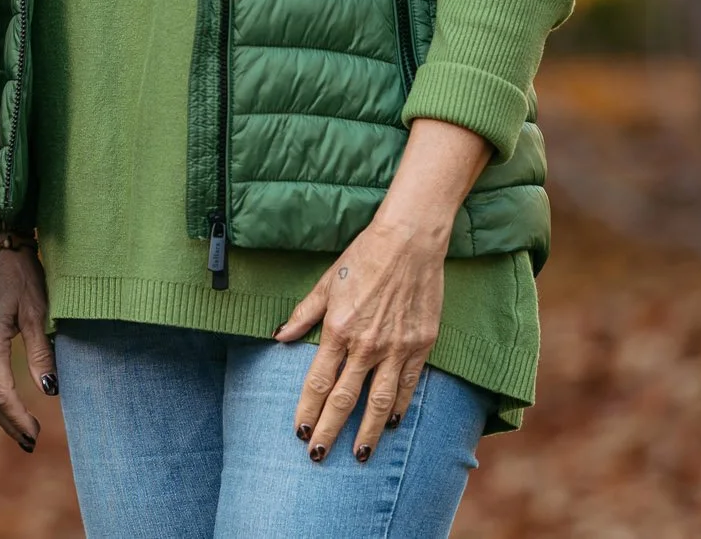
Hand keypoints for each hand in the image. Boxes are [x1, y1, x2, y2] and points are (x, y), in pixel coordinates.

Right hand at [0, 242, 53, 451]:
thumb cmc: (19, 271)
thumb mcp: (38, 310)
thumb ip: (42, 352)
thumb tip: (50, 390)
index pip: (1, 395)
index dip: (18, 420)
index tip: (36, 436)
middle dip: (8, 423)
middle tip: (30, 441)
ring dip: (0, 410)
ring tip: (21, 426)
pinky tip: (6, 397)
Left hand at [275, 117, 489, 461]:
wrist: (410, 242)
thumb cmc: (362, 256)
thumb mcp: (325, 282)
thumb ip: (303, 314)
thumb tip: (279, 338)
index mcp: (337, 329)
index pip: (318, 383)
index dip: (308, 411)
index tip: (300, 433)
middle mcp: (366, 345)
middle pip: (345, 400)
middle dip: (330, 432)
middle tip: (318, 458)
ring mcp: (396, 348)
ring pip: (380, 402)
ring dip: (367, 432)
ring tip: (358, 455)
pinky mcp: (421, 346)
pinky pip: (409, 386)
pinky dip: (400, 409)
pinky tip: (392, 424)